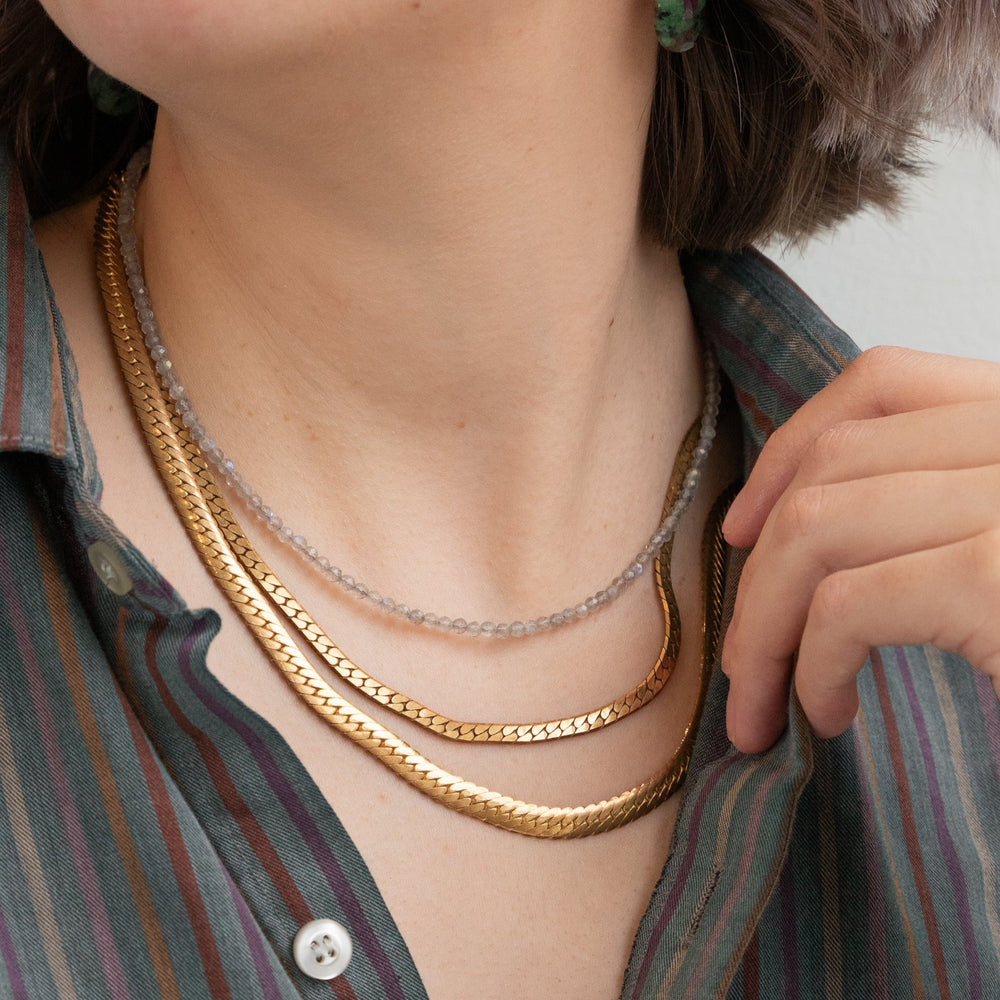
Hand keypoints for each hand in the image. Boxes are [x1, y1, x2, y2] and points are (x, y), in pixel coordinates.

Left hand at [721, 346, 999, 752]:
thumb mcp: (996, 548)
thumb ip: (938, 507)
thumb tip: (790, 523)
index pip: (883, 382)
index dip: (791, 447)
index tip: (742, 527)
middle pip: (835, 464)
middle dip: (757, 568)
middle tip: (740, 656)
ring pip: (818, 528)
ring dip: (761, 627)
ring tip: (763, 702)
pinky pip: (849, 604)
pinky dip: (808, 664)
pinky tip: (827, 712)